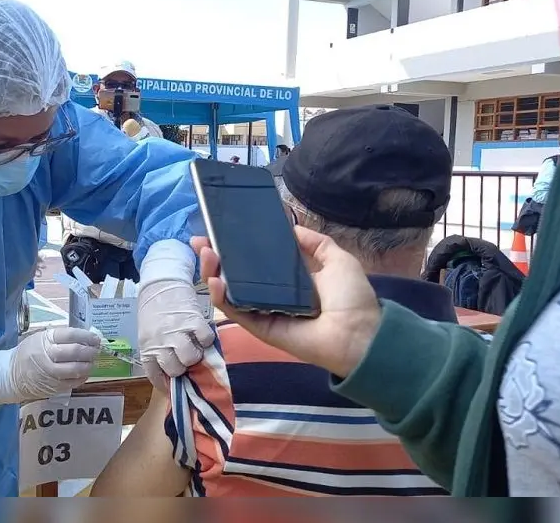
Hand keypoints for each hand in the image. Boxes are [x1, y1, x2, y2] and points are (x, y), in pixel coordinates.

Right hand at [0, 327, 100, 405]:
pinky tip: (85, 372)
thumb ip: (60, 337)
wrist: (11, 375)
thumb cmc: (29, 353)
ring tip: (92, 361)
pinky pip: (74, 382)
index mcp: (45, 340)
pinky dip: (83, 376)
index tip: (95, 338)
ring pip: (77, 368)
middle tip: (96, 349)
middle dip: (90, 350)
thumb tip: (85, 336)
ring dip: (89, 364)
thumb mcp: (40, 338)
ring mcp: (51, 373)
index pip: (70, 335)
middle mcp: (48, 356)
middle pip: (75, 351)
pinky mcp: (54, 387)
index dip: (86, 336)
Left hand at [137, 279, 214, 389]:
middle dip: (182, 367)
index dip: (165, 383)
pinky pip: (205, 340)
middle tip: (185, 358)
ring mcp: (177, 332)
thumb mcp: (148, 333)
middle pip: (175, 369)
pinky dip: (206, 339)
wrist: (160, 282)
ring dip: (195, 354)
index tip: (173, 385)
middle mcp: (161, 342)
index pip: (155, 375)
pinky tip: (202, 334)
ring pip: (191, 358)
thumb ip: (157, 351)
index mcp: (147, 347)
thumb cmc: (153, 310)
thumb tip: (172, 372)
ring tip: (196, 347)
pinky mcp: (193, 321)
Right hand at [190, 226, 380, 377]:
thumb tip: (292, 228)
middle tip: (201, 240)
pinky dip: (221, 297)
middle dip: (215, 257)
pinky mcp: (259, 328)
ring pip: (229, 292)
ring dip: (212, 273)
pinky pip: (236, 311)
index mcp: (289, 279)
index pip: (255, 261)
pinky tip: (214, 280)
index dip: (236, 246)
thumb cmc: (350, 297)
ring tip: (205, 253)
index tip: (219, 230)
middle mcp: (272, 294)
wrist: (358, 333)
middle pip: (235, 275)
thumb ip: (315, 243)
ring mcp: (263, 311)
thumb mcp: (337, 259)